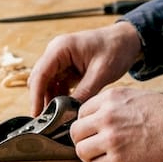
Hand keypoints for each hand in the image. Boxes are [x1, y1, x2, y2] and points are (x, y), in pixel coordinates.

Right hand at [27, 21, 143, 114]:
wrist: (126, 40)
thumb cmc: (115, 49)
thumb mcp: (101, 73)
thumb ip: (84, 93)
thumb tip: (70, 113)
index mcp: (60, 48)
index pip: (40, 74)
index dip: (36, 97)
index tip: (36, 115)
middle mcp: (55, 52)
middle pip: (39, 80)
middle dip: (41, 100)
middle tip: (46, 121)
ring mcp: (59, 59)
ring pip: (46, 84)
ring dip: (50, 100)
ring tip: (57, 118)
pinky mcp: (65, 67)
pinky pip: (56, 84)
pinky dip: (58, 97)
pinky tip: (65, 109)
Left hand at [70, 87, 162, 161]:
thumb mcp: (136, 97)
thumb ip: (114, 105)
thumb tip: (98, 116)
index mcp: (110, 99)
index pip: (81, 113)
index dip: (86, 124)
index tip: (92, 132)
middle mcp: (106, 117)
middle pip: (76, 132)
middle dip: (83, 141)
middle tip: (93, 147)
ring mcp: (111, 140)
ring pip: (82, 151)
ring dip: (90, 157)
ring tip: (102, 157)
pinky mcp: (118, 160)